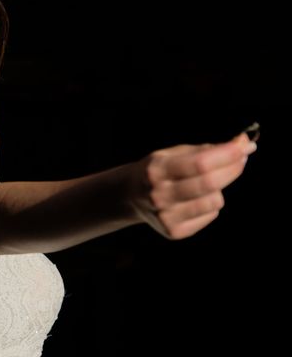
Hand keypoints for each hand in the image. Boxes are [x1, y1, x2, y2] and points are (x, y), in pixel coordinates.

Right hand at [132, 133, 256, 238]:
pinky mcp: (174, 231)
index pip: (199, 163)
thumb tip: (242, 144)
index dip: (226, 155)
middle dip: (232, 169)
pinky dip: (210, 205)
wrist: (131, 196)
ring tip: (208, 184)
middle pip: (209, 184)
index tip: (244, 145)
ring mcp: (166, 215)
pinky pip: (210, 215)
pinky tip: (197, 199)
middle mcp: (159, 194)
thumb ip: (204, 150)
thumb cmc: (159, 170)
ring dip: (219, 189)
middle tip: (241, 159)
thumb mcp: (171, 154)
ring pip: (214, 201)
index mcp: (157, 170)